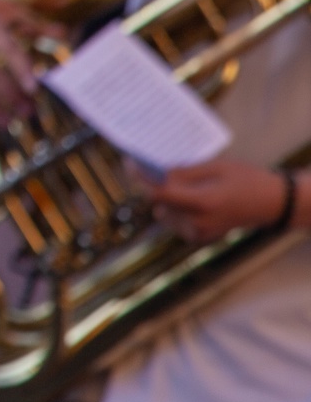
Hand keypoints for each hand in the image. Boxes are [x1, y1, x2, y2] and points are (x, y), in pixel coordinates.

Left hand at [141, 158, 296, 241]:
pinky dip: (173, 208)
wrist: (272, 203)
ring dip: (162, 197)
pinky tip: (185, 196)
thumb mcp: (215, 167)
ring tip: (171, 180)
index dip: (140, 179)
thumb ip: (183, 172)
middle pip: (158, 203)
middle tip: (144, 166)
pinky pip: (175, 221)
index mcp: (203, 203)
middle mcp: (199, 222)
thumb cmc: (246, 179)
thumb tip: (155, 172)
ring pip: (164, 213)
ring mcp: (200, 233)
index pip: (159, 194)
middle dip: (150, 185)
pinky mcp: (201, 238)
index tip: (129, 163)